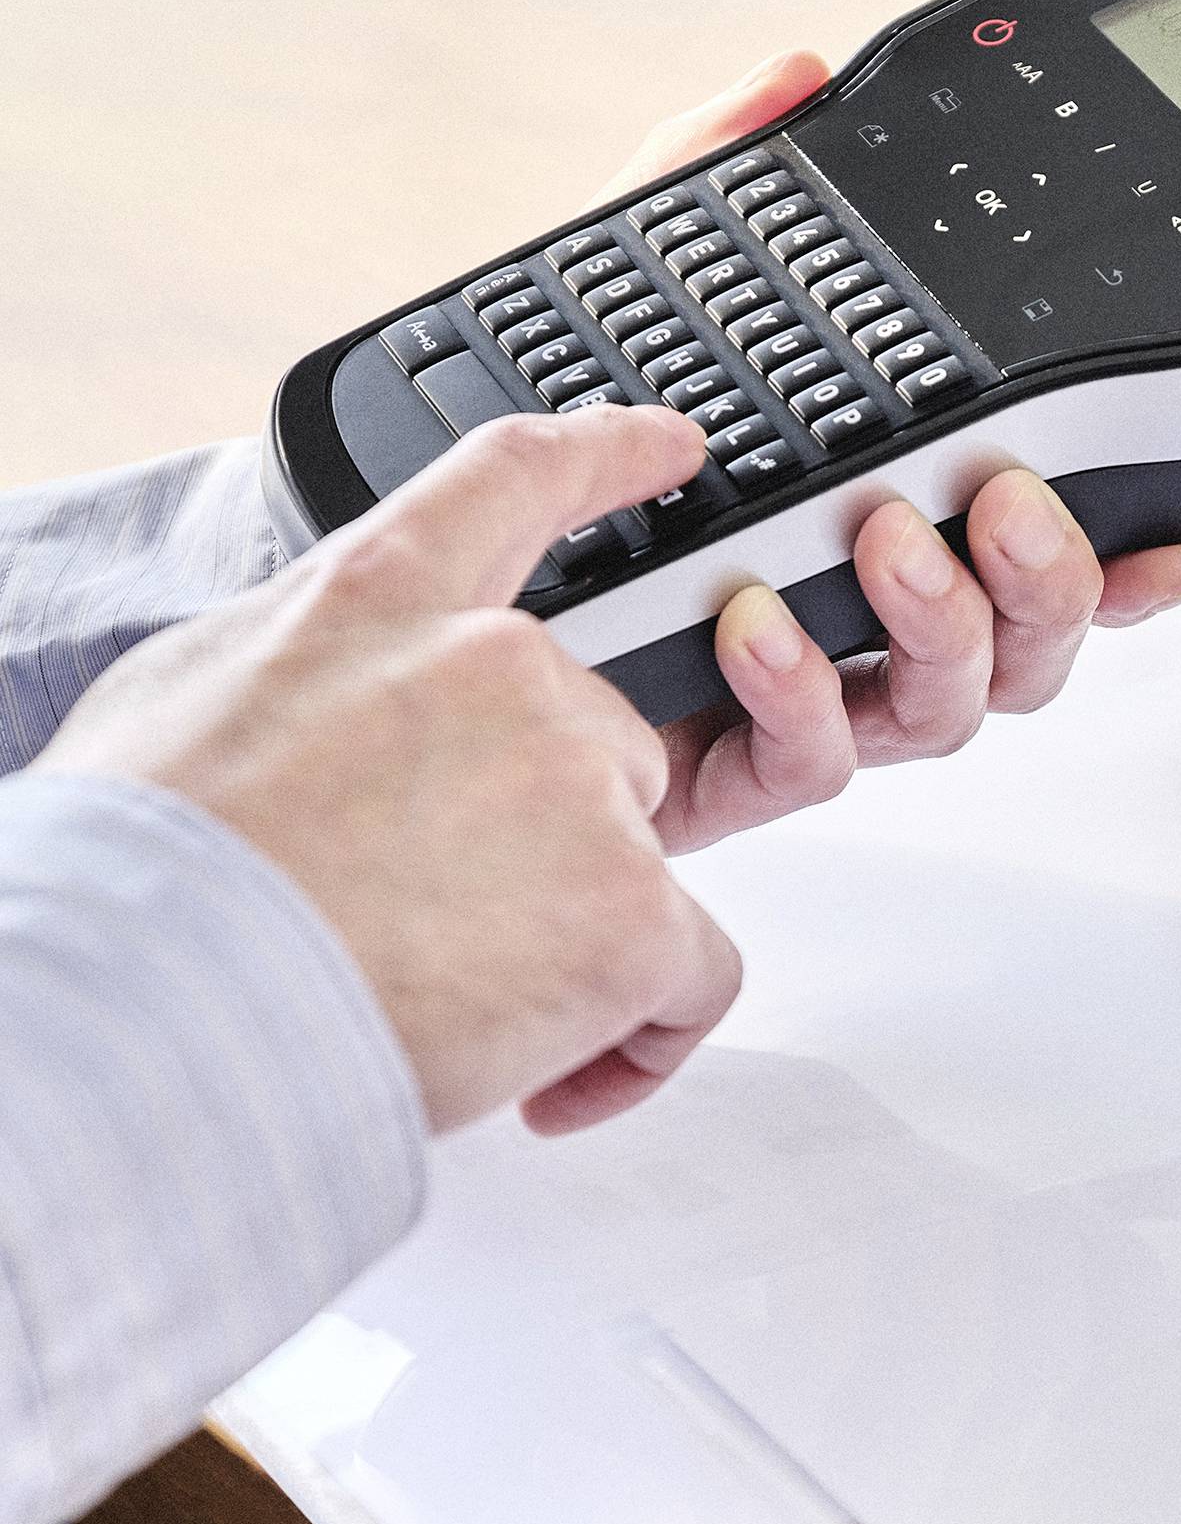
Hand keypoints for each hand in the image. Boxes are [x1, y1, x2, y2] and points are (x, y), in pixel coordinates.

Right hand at [35, 406, 740, 1137]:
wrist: (153, 1007)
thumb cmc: (144, 880)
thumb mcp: (183, 698)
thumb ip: (303, 669)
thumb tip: (324, 697)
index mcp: (379, 599)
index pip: (516, 481)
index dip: (607, 456)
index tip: (672, 448)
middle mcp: (505, 667)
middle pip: (594, 738)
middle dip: (539, 834)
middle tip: (430, 916)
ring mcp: (584, 784)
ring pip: (634, 857)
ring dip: (571, 934)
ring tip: (442, 998)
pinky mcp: (635, 909)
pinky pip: (694, 972)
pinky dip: (639, 1034)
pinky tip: (550, 1075)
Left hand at [602, 56, 1180, 851]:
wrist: (399, 587)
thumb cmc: (529, 443)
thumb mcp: (632, 276)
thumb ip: (720, 169)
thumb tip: (792, 76)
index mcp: (881, 523)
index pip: (1035, 553)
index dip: (1122, 560)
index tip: (1173, 540)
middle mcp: (863, 627)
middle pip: (1032, 643)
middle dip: (1054, 578)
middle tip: (1005, 502)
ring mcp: (805, 702)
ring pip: (954, 708)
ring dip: (949, 626)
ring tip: (890, 545)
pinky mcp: (724, 768)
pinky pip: (817, 758)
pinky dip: (807, 693)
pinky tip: (759, 626)